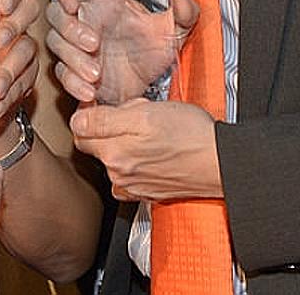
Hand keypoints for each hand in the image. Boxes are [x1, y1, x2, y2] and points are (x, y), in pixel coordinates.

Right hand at [46, 0, 198, 104]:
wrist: (150, 83)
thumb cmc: (153, 48)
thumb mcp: (172, 31)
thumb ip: (183, 16)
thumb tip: (186, 4)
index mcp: (103, 2)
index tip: (72, 1)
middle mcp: (84, 21)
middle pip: (57, 13)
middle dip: (70, 28)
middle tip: (93, 44)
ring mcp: (76, 48)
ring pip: (56, 44)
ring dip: (72, 58)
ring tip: (95, 73)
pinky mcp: (75, 73)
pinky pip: (61, 73)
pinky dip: (72, 82)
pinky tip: (88, 91)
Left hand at [69, 99, 222, 201]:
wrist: (222, 163)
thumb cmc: (191, 134)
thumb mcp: (145, 113)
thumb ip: (106, 120)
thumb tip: (78, 120)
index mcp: (114, 153)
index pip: (79, 131)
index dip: (89, 113)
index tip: (103, 105)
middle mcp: (119, 175)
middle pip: (95, 146)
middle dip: (106, 130)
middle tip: (132, 118)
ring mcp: (134, 187)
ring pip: (113, 160)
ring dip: (121, 147)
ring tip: (146, 135)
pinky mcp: (148, 193)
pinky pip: (129, 176)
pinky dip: (134, 165)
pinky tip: (151, 154)